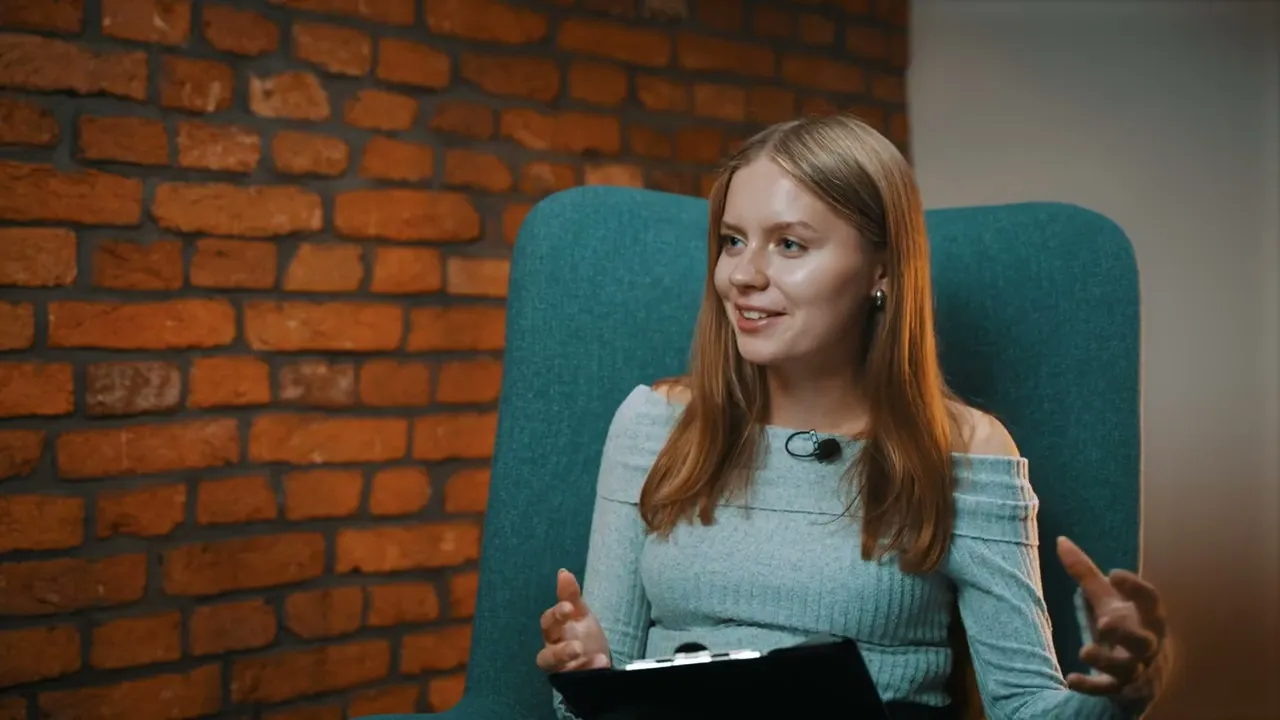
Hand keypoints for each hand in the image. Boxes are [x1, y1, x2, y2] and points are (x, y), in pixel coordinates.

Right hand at [536, 568, 610, 672]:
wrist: (599, 659)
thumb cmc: (583, 633)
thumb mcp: (580, 613)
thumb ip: (570, 595)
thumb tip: (563, 572)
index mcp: (555, 632)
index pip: (548, 623)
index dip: (556, 615)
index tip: (569, 607)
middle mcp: (555, 653)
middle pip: (547, 656)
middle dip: (561, 651)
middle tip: (578, 645)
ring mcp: (564, 670)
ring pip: (558, 672)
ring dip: (570, 664)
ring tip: (585, 655)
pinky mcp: (575, 682)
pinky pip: (578, 680)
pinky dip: (590, 670)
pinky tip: (601, 662)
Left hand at [1057, 536, 1167, 699]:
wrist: (1149, 673)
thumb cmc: (1126, 626)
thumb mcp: (1109, 600)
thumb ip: (1086, 574)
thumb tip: (1060, 541)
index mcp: (1148, 619)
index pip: (1151, 602)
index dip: (1136, 588)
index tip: (1115, 573)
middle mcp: (1147, 645)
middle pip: (1143, 641)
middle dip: (1125, 633)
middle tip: (1104, 623)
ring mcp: (1137, 669)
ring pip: (1127, 669)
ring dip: (1106, 660)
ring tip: (1085, 651)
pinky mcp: (1122, 689)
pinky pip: (1108, 690)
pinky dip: (1091, 686)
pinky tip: (1071, 680)